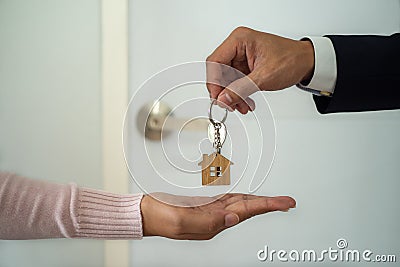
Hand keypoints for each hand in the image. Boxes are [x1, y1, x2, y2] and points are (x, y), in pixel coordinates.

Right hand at [140, 192, 295, 239]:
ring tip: (275, 200)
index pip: (247, 212)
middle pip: (248, 209)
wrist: (145, 214)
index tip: (286, 203)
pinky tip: (246, 197)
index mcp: (213, 224)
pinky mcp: (203, 206)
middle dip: (269, 204)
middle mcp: (215, 219)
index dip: (268, 206)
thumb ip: (209, 221)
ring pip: (240, 205)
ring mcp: (209, 213)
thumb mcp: (182, 220)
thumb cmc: (160, 217)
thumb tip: (234, 218)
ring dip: (258, 202)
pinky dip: (242, 198)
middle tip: (288, 201)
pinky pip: (228, 201)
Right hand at [206, 26, 314, 113]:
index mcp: (240, 40)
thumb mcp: (264, 77)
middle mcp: (238, 46)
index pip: (215, 61)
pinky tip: (245, 102)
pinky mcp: (245, 67)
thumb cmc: (292, 60)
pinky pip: (234, 82)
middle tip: (229, 105)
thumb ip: (241, 89)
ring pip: (226, 80)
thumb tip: (223, 99)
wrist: (307, 63)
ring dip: (232, 95)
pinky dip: (238, 94)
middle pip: (218, 72)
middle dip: (224, 91)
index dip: (214, 82)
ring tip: (241, 106)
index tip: (218, 97)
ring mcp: (240, 57)